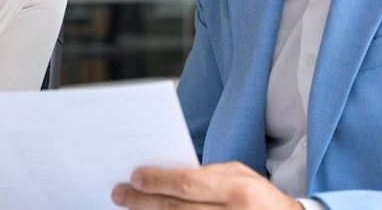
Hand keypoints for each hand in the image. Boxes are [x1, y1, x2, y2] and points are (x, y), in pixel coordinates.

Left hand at [111, 162, 303, 209]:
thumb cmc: (261, 200)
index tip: (135, 178)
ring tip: (130, 208)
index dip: (157, 181)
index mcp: (239, 192)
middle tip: (120, 194)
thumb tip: (166, 176)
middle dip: (143, 201)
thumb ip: (208, 175)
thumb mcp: (242, 178)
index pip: (187, 184)